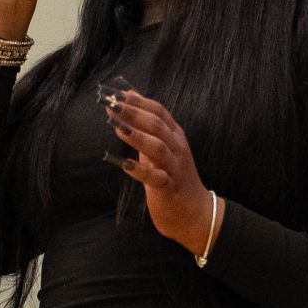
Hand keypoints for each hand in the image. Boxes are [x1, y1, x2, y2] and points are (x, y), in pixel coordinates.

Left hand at [108, 88, 218, 258]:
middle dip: (135, 114)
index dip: (139, 102)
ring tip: (118, 128)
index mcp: (175, 137)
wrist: (194, 213)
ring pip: (159, 148)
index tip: (118, 95)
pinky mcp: (169, 188)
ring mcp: (175, 168)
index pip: (159, 112)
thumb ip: (146, 127)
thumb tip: (129, 99)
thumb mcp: (160, 149)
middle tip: (113, 106)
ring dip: (138, 137)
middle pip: (158, 126)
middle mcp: (177, 149)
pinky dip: (141, 171)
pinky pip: (156, 178)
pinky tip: (125, 164)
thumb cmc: (173, 177)